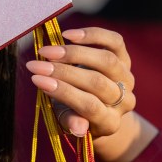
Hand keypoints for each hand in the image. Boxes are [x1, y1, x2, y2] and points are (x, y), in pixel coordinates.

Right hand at [26, 27, 156, 161]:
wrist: (95, 101)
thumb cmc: (73, 111)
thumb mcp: (67, 120)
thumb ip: (70, 121)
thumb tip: (77, 127)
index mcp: (109, 122)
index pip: (89, 106)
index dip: (63, 92)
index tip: (36, 79)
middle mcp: (124, 100)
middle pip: (97, 83)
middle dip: (63, 71)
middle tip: (35, 64)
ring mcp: (126, 78)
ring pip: (106, 61)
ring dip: (73, 53)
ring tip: (46, 51)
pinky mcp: (125, 57)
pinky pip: (114, 41)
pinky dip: (92, 35)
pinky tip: (68, 34)